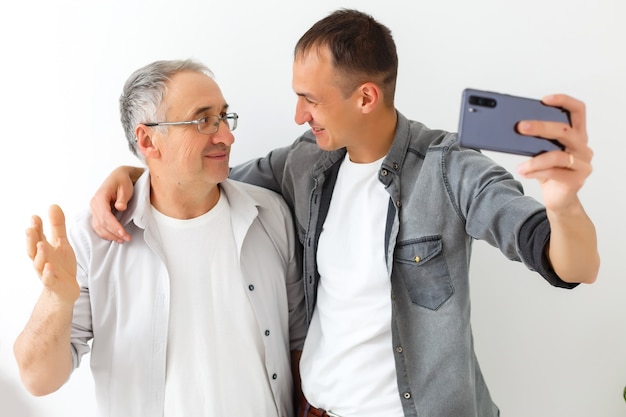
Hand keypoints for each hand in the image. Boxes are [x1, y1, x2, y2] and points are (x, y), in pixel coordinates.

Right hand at [26, 205, 78, 304]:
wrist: (65, 289)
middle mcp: (41, 260)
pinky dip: (48, 273)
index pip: (37, 237)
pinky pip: (49, 279)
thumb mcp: (61, 243)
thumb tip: (52, 205)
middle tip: (30, 228)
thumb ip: (57, 226)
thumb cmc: (61, 264)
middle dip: (31, 239)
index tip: (35, 217)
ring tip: (42, 244)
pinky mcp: (54, 284)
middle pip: (33, 250)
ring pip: (40, 264)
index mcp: (43, 249)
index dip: (36, 228)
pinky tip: (49, 267)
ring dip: (40, 254)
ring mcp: (46, 272)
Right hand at [89, 165, 140, 242]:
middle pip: (101, 223)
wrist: (118, 176)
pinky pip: (98, 226)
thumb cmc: (122, 181)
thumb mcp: (125, 188)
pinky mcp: (97, 212)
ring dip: (109, 235)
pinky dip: (105, 233)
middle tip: (126, 238)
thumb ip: (122, 198)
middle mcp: (94, 203)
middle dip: (114, 233)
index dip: (114, 226)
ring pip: (98, 227)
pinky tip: (114, 237)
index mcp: (100, 197)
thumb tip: (120, 207)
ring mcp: (94, 209)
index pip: (105, 215)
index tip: (123, 233)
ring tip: (122, 240)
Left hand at [516, 94, 592, 212]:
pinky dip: (536, 172)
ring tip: (520, 165)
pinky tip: (524, 172)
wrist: (559, 199)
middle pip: (564, 131)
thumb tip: (512, 128)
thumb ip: (535, 140)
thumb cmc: (549, 172)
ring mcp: (582, 164)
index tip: (544, 99)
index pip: (577, 110)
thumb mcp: (541, 152)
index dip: (563, 101)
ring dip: (535, 159)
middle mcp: (583, 147)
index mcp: (577, 135)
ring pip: (558, 155)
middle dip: (541, 127)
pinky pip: (554, 172)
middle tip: (520, 127)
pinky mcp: (577, 180)